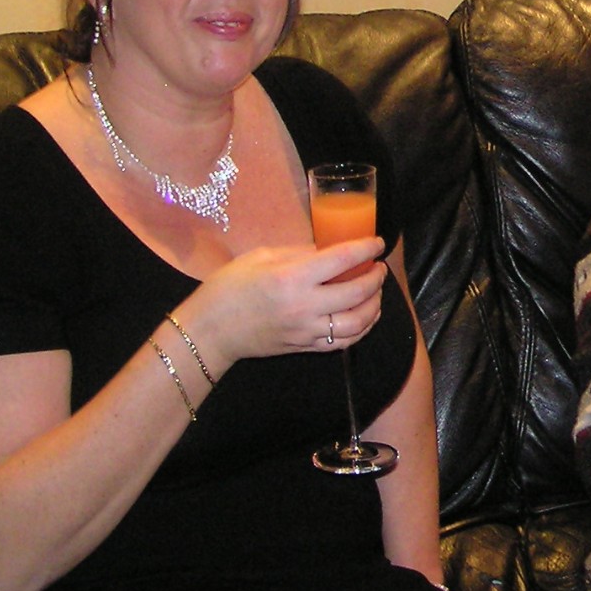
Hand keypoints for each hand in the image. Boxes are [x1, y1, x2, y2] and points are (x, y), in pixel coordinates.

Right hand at [178, 238, 388, 367]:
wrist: (210, 331)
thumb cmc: (230, 287)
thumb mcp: (262, 257)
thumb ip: (300, 253)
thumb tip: (330, 250)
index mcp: (292, 278)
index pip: (342, 260)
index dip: (366, 249)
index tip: (377, 243)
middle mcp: (304, 306)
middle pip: (357, 293)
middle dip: (376, 278)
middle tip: (379, 267)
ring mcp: (307, 331)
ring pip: (357, 323)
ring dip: (374, 306)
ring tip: (376, 292)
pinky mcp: (305, 347)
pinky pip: (344, 342)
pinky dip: (361, 329)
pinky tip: (364, 316)